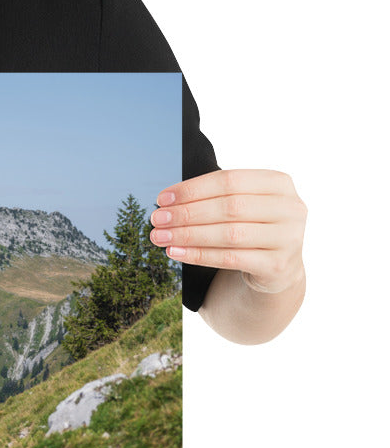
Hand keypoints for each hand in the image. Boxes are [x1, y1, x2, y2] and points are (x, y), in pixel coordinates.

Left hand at [149, 169, 306, 294]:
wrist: (277, 266)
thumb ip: (214, 197)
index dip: (192, 189)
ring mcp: (288, 238)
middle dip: (186, 213)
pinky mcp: (278, 265)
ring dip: (188, 235)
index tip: (162, 198)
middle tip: (157, 219)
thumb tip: (166, 202)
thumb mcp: (242, 204)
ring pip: (229, 234)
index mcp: (279, 183)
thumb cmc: (251, 227)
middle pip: (229, 207)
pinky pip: (230, 259)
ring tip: (160, 237)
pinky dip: (198, 255)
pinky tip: (176, 252)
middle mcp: (290, 208)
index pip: (229, 180)